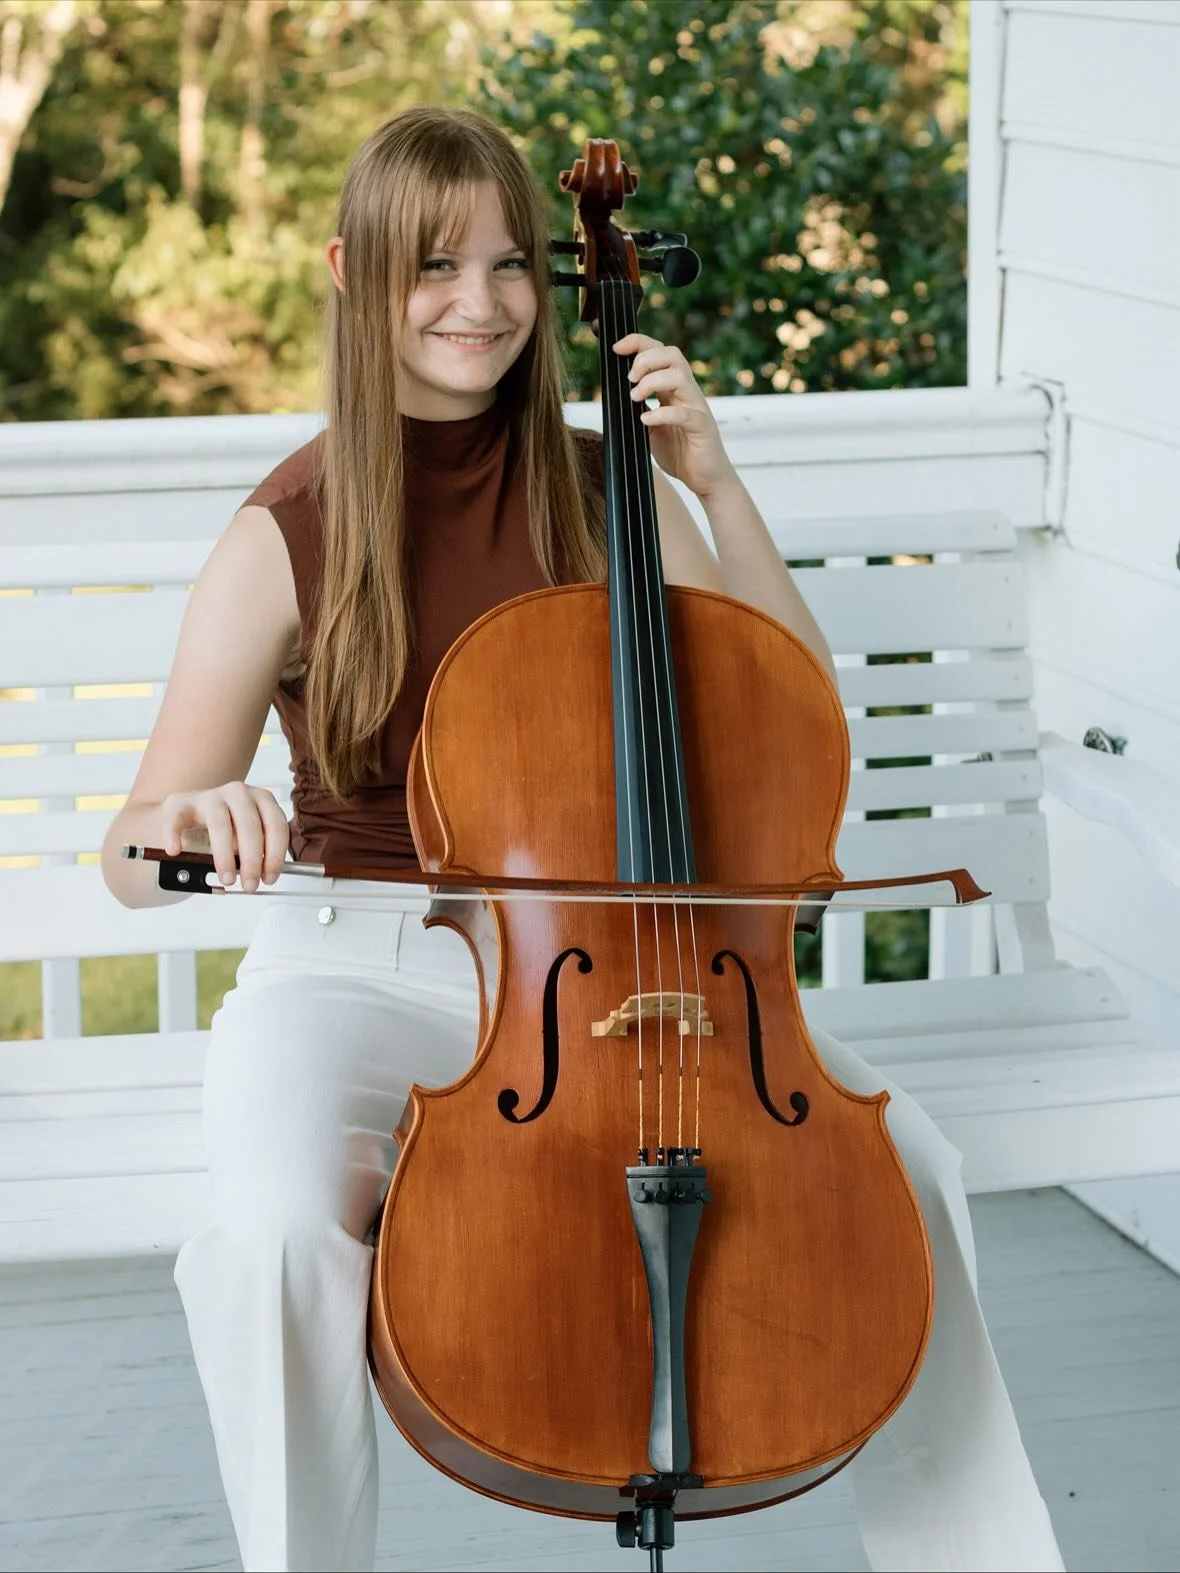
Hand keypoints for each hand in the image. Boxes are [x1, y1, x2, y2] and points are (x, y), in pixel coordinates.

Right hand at [160, 783, 289, 893]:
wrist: (190, 817)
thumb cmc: (226, 831)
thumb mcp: (249, 839)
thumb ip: (260, 852)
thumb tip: (266, 876)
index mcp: (261, 799)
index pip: (275, 825)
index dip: (275, 855)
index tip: (269, 877)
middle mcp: (238, 793)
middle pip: (250, 826)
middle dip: (252, 861)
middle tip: (250, 884)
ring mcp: (209, 796)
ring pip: (220, 825)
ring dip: (225, 856)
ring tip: (227, 878)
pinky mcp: (180, 803)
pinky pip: (177, 818)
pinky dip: (174, 835)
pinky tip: (175, 851)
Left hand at [612, 333, 736, 501]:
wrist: (705, 479)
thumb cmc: (680, 452)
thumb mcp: (651, 428)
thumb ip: (639, 410)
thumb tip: (614, 398)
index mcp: (674, 389)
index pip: (660, 352)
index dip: (638, 343)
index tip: (617, 348)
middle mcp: (687, 393)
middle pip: (672, 355)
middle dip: (646, 358)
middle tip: (629, 378)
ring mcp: (697, 408)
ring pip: (679, 377)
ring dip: (652, 381)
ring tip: (635, 397)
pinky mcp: (702, 428)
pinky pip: (685, 414)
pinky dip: (662, 414)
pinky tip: (646, 420)